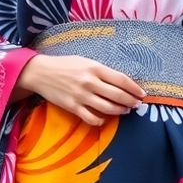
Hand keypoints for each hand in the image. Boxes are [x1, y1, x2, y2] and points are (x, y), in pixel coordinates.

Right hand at [13, 54, 146, 125]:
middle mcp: (89, 82)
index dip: (134, 88)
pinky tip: (104, 118)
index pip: (121, 80)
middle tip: (136, 104)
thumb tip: (119, 82)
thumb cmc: (64, 65)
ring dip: (120, 111)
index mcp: (94, 68)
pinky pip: (92, 118)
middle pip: (118, 95)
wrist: (40, 72)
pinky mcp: (72, 107)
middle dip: (131, 101)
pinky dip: (101, 121)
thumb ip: (101, 71)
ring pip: (108, 108)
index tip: (142, 94)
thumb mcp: (85, 61)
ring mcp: (81, 96)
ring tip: (124, 110)